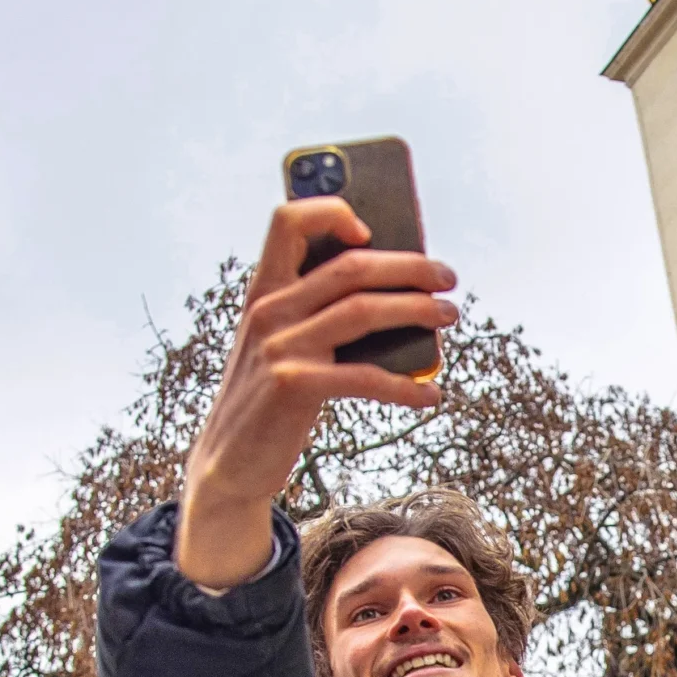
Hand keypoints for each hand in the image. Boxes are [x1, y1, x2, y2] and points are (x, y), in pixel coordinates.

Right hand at [177, 198, 458, 591]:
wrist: (228, 464)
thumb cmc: (269, 400)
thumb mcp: (282, 346)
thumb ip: (318, 315)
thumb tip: (400, 296)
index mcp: (264, 291)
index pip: (288, 222)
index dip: (332, 212)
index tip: (372, 230)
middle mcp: (267, 310)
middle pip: (349, 266)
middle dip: (408, 266)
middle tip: (447, 278)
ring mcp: (278, 346)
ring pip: (363, 311)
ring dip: (417, 310)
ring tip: (448, 315)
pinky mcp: (292, 386)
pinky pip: (364, 376)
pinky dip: (405, 385)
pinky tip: (429, 394)